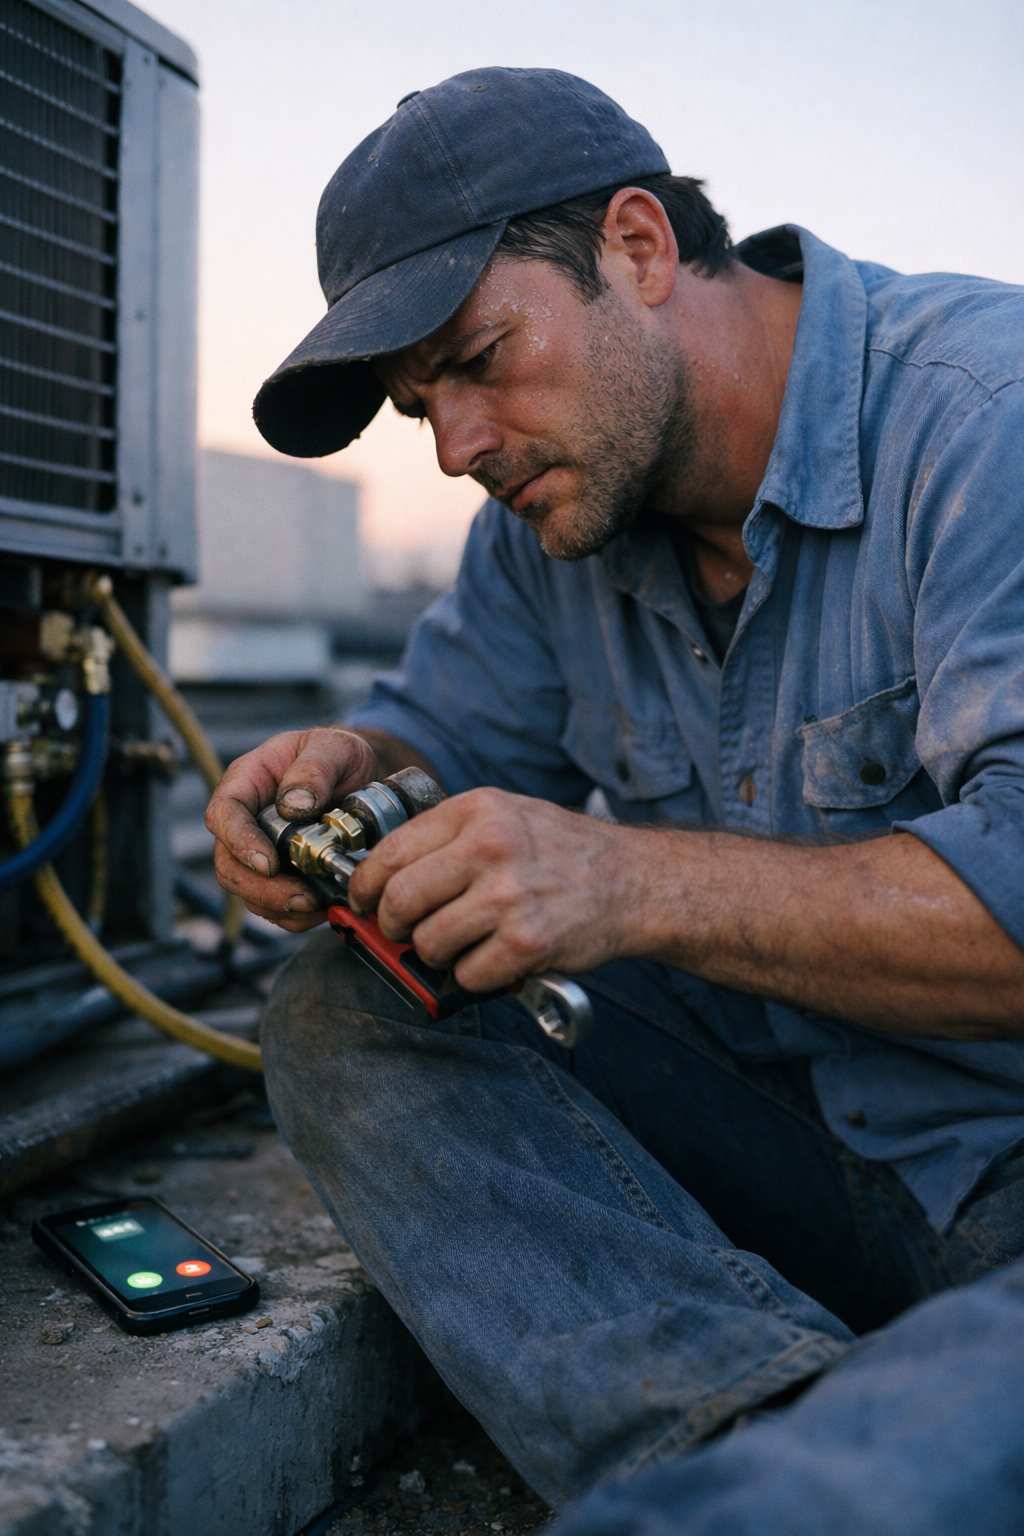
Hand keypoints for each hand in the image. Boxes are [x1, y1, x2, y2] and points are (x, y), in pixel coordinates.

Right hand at [206, 727, 375, 931]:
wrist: (361, 776)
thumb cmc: (338, 755)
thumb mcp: (334, 747)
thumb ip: (314, 769)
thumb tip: (293, 805)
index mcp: (248, 783)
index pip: (223, 814)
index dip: (238, 842)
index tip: (269, 863)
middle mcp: (246, 821)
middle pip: (228, 864)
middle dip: (262, 888)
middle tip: (302, 897)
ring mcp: (260, 851)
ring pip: (249, 892)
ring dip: (281, 906)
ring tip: (319, 904)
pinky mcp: (280, 876)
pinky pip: (275, 907)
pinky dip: (297, 915)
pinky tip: (324, 907)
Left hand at [348, 787, 644, 988]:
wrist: (634, 880)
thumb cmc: (563, 852)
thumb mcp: (505, 816)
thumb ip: (448, 837)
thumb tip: (380, 876)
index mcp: (477, 811)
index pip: (390, 853)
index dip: (365, 887)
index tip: (363, 902)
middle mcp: (491, 847)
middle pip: (400, 902)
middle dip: (393, 927)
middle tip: (404, 932)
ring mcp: (510, 896)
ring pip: (429, 944)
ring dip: (435, 955)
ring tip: (461, 945)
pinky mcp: (528, 942)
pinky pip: (468, 975)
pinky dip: (473, 976)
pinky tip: (493, 958)